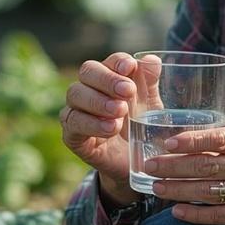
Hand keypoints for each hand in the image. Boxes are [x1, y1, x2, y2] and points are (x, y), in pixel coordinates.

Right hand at [60, 52, 154, 206]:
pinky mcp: (71, 134)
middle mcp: (88, 89)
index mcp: (110, 77)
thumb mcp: (151, 107)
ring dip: (99, 101)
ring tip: (120, 112)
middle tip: (127, 91)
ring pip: (75, 94)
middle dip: (107, 79)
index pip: (110, 61)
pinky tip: (110, 128)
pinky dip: (91, 124)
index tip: (130, 68)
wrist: (133, 163)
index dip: (118, 62)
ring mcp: (76, 110)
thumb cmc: (140, 128)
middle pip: (88, 71)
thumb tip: (152, 60)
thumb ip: (150, 84)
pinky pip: (73, 123)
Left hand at [145, 127, 224, 224]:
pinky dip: (195, 214)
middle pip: (208, 164)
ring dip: (178, 190)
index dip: (192, 140)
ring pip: (208, 190)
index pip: (222, 137)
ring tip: (155, 187)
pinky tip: (176, 212)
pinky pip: (218, 216)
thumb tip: (194, 140)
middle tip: (150, 165)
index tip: (168, 143)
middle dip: (174, 166)